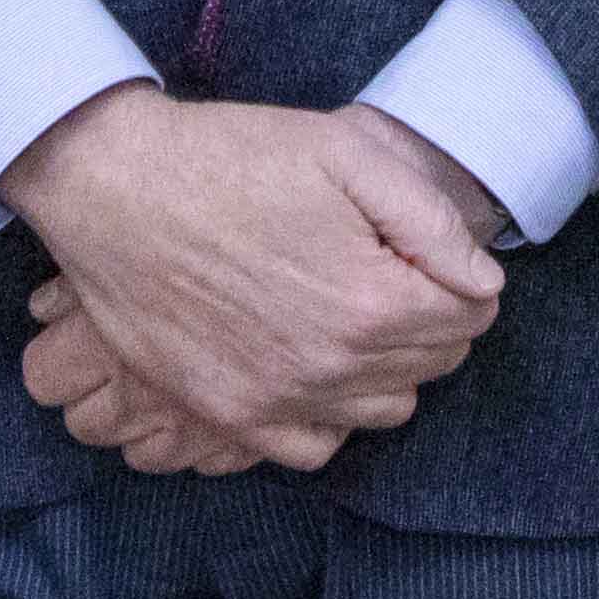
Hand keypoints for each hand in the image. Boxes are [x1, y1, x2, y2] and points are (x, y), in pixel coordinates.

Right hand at [3, 93, 503, 470]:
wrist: (114, 185)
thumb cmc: (230, 157)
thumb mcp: (345, 150)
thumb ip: (431, 217)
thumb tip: (484, 280)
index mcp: (371, 302)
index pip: (471, 316)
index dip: (459, 276)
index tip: (423, 246)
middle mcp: (330, 367)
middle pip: (433, 364)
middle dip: (430, 317)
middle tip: (390, 268)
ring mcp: (276, 400)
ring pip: (384, 410)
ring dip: (387, 367)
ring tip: (354, 311)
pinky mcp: (227, 414)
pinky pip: (313, 447)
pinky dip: (330, 414)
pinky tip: (314, 363)